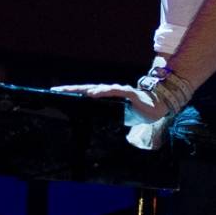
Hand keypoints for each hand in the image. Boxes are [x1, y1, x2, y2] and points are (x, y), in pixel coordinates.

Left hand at [50, 83, 166, 121]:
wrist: (158, 108)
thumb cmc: (138, 111)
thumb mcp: (119, 116)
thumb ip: (107, 117)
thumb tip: (93, 126)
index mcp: (108, 97)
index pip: (87, 93)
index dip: (73, 93)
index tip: (58, 93)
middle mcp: (111, 91)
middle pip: (89, 88)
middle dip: (73, 89)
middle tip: (58, 89)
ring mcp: (120, 90)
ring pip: (99, 88)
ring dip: (85, 89)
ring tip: (73, 92)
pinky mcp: (128, 93)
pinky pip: (114, 91)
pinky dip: (103, 92)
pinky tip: (93, 94)